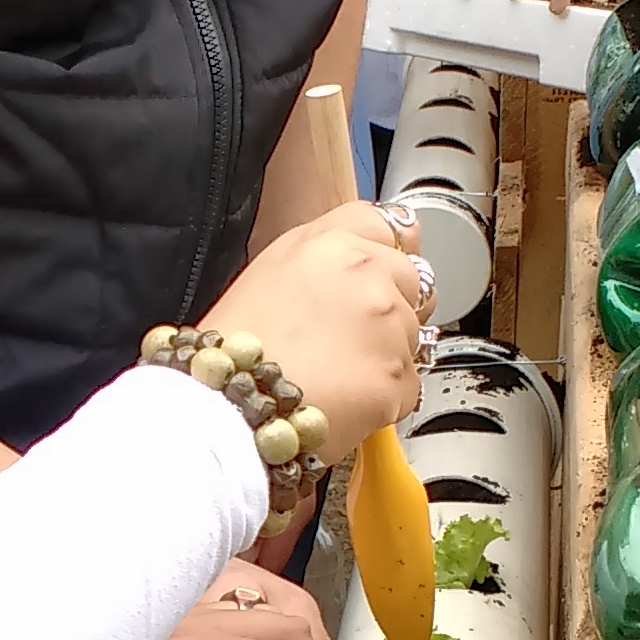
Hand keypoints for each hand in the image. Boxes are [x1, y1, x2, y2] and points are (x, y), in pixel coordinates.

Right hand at [204, 202, 426, 459]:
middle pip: (412, 280)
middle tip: (350, 340)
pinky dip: (385, 399)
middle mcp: (364, 271)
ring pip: (413, 337)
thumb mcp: (266, 276)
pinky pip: (409, 386)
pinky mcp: (397, 374)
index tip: (381, 274)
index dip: (385, 254)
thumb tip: (354, 269)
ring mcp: (387, 322)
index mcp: (326, 242)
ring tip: (335, 377)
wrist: (227, 412)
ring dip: (386, 357)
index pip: (389, 226)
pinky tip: (343, 403)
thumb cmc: (232, 353)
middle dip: (392, 308)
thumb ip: (321, 263)